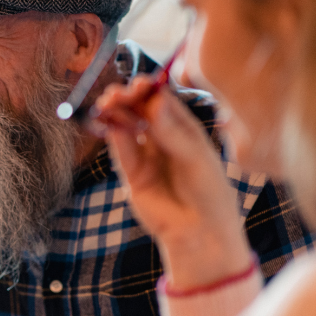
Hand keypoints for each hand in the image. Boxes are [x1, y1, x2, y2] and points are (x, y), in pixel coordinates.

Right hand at [94, 79, 252, 288]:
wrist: (200, 233)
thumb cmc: (209, 192)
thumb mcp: (196, 157)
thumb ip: (172, 131)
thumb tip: (154, 101)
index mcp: (185, 129)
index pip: (163, 101)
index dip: (149, 90)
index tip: (139, 83)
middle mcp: (163, 139)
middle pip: (140, 110)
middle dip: (127, 99)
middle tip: (116, 93)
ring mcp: (146, 155)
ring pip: (126, 127)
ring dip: (116, 114)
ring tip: (106, 105)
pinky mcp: (132, 174)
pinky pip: (120, 150)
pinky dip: (113, 136)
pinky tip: (108, 125)